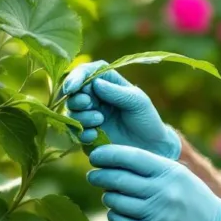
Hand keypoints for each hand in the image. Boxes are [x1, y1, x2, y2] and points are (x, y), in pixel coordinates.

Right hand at [61, 61, 181, 159]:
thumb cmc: (146, 119)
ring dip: (81, 116)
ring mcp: (88, 117)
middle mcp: (94, 98)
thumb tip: (95, 83)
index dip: (76, 77)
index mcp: (107, 83)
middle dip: (77, 99)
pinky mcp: (86, 136)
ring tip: (99, 120)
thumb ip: (117, 92)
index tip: (72, 87)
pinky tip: (94, 136)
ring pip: (71, 113)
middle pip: (73, 93)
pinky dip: (81, 133)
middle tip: (88, 103)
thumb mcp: (137, 101)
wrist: (150, 147)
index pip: (86, 72)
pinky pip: (74, 134)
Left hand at [87, 145, 220, 220]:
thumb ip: (151, 166)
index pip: (131, 157)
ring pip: (115, 201)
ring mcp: (157, 213)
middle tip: (93, 175)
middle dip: (100, 175)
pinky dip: (115, 215)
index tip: (95, 155)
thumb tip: (114, 159)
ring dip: (108, 197)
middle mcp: (162, 190)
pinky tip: (118, 212)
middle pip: (118, 179)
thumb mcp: (179, 175)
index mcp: (169, 171)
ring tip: (111, 195)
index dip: (108, 154)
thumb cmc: (193, 199)